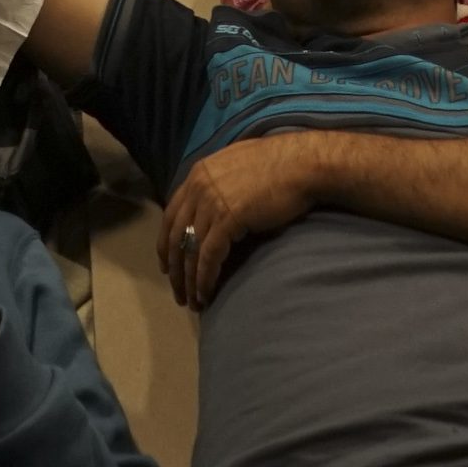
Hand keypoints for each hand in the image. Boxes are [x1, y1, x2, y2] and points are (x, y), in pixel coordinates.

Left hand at [160, 131, 333, 306]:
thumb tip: (216, 201)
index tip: (167, 266)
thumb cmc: (280, 164)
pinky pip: (208, 257)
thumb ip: (221, 182)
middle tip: (179, 293)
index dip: (166, 245)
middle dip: (174, 270)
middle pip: (175, 237)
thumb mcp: (238, 166)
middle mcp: (198, 187)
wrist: (301, 164)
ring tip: (192, 302)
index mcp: (198, 174)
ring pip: (189, 250)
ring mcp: (211, 203)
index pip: (170, 215)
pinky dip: (205, 278)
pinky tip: (206, 293)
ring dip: (189, 281)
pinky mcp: (227, 219)